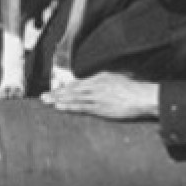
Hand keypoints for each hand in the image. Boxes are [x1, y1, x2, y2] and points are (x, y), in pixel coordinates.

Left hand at [41, 72, 159, 119]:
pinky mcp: (99, 107)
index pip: (78, 84)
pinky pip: (81, 107)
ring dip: (58, 100)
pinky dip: (69, 107)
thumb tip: (97, 83)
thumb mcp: (117, 78)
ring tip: (47, 102)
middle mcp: (95, 85)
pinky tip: (60, 107)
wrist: (142, 96)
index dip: (65, 88)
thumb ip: (105, 80)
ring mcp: (96, 96)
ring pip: (73, 98)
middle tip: (43, 96)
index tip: (56, 91)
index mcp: (99, 78)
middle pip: (71, 90)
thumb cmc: (134, 89)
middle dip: (57, 93)